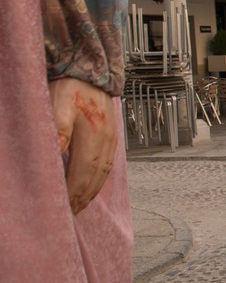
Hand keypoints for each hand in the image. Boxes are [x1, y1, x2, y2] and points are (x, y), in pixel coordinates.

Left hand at [49, 78, 117, 213]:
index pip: (83, 173)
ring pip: (103, 172)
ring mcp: (111, 139)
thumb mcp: (57, 107)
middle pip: (96, 177)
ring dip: (93, 190)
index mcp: (93, 136)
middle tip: (71, 212)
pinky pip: (108, 163)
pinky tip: (93, 182)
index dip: (74, 193)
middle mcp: (106, 141)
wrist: (90, 70)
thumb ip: (58, 133)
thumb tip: (57, 157)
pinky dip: (100, 178)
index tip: (64, 207)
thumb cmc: (70, 87)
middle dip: (83, 197)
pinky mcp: (111, 136)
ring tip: (81, 203)